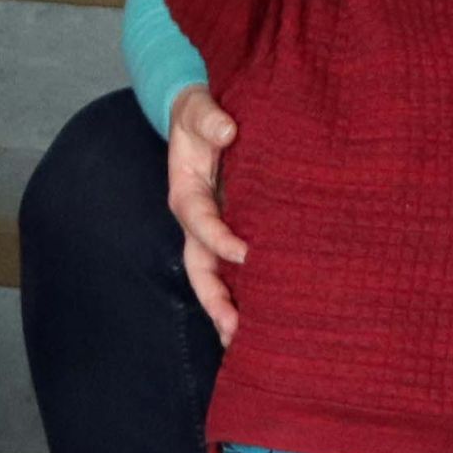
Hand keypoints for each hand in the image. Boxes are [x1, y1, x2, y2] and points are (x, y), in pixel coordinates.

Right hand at [165, 85, 245, 340]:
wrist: (205, 116)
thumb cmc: (202, 114)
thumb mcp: (200, 108)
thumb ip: (209, 118)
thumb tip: (228, 130)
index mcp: (186, 194)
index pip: (200, 223)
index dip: (219, 239)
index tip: (245, 254)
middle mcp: (197, 221)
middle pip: (200, 269)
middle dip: (215, 301)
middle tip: (235, 330)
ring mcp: (214, 232)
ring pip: (215, 279)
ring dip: (228, 311)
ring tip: (247, 344)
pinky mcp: (232, 234)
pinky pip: (234, 271)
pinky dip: (245, 297)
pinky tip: (265, 322)